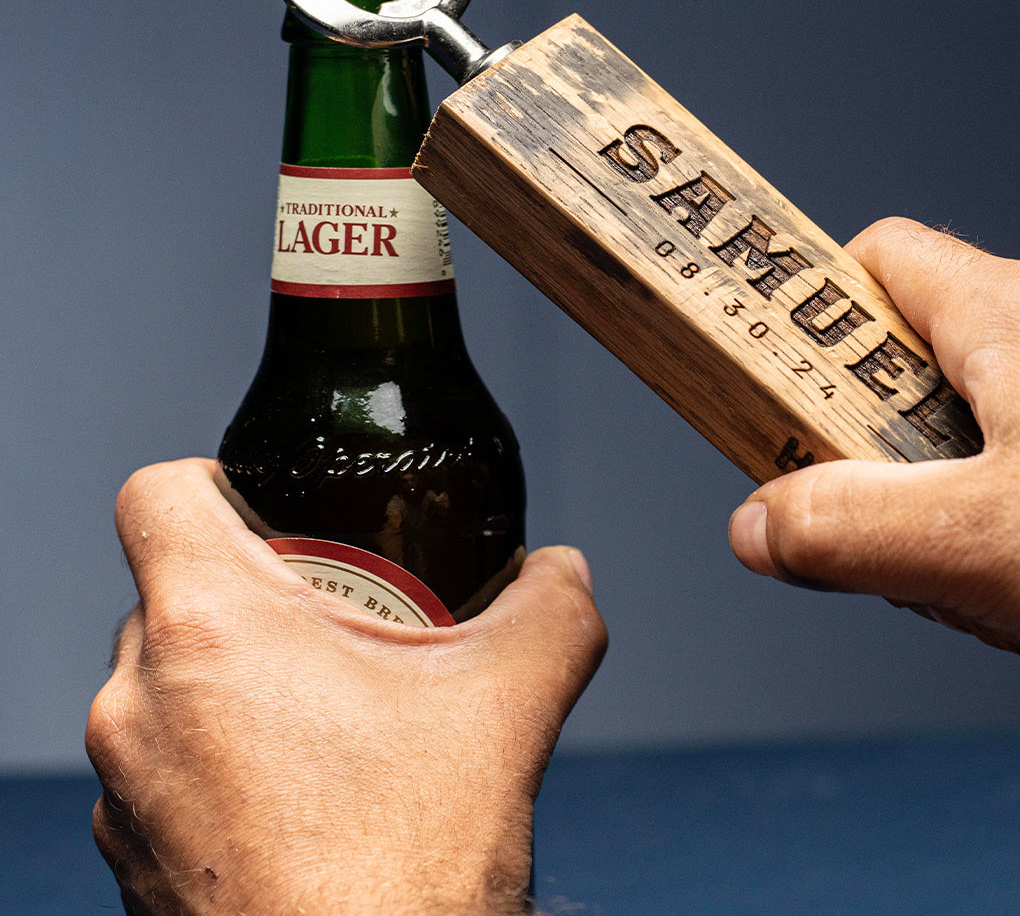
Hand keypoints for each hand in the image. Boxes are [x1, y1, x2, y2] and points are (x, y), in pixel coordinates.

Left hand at [86, 458, 606, 915]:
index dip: (215, 481)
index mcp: (212, 631)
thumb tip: (562, 568)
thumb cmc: (409, 872)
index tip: (269, 510)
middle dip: (256, 590)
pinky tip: (301, 789)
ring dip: (236, 675)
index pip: (160, 494)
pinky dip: (218, 751)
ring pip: (166, 678)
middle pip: (173, 588)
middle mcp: (138, 701)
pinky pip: (162, 761)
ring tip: (328, 713)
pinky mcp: (130, 854)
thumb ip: (551, 608)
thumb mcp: (509, 705)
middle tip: (338, 620)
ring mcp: (123, 786)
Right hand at [728, 217, 1019, 671]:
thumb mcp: (986, 543)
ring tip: (957, 576)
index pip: (876, 260)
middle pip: (907, 357)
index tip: (777, 379)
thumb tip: (756, 527)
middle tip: (860, 514)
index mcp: (1012, 317)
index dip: (812, 308)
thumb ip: (847, 530)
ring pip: (963, 434)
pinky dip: (993, 538)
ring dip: (930, 508)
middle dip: (863, 443)